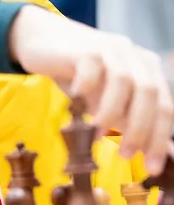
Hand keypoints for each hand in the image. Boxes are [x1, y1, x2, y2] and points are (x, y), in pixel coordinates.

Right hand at [9, 5, 173, 175]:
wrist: (42, 38)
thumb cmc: (77, 72)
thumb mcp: (105, 98)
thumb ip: (127, 118)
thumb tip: (151, 152)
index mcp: (146, 67)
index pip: (163, 106)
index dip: (159, 138)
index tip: (150, 167)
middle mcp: (132, 54)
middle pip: (149, 93)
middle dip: (140, 129)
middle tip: (125, 154)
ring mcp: (108, 47)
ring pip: (123, 80)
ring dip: (113, 112)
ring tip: (98, 132)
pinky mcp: (84, 46)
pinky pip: (92, 66)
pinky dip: (87, 87)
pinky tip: (77, 99)